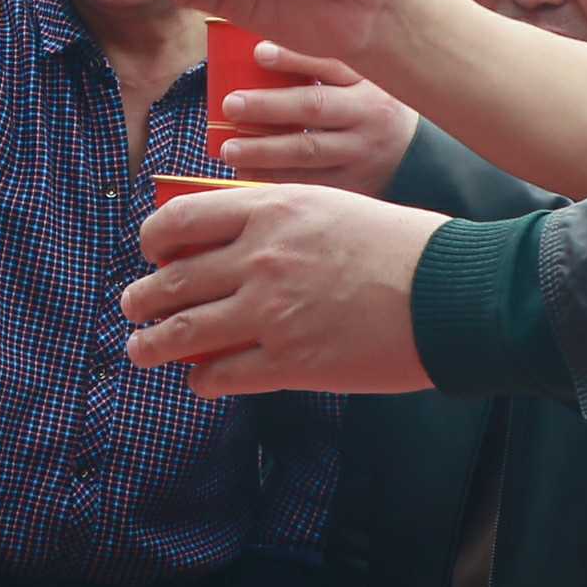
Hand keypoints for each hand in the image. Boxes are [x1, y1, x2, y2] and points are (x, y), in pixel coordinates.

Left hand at [124, 181, 444, 395]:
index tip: (150, 251)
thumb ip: (276, 219)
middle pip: (173, 280)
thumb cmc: (401, 245)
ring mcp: (270, 312)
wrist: (451, 291)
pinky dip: (202, 379)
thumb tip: (232, 240)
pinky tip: (201, 380)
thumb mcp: (330, 205)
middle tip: (134, 307)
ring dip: (153, 343)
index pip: (181, 218)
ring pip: (184, 331)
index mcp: (269, 210)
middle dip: (143, 298)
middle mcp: (260, 258)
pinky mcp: (289, 361)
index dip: (153, 238)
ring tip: (142, 349)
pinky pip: (222, 374)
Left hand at [217, 49, 418, 195]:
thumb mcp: (363, 82)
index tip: (259, 53)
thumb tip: (259, 50)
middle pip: (315, 107)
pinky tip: (245, 177)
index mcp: (367, 83)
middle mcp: (367, 117)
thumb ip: (323, 68)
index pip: (331, 64)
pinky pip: (311, 185)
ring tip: (230, 150)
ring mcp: (361, 154)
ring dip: (265, 152)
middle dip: (270, 106)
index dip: (295, 58)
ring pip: (309, 152)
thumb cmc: (375, 111)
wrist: (422, 159)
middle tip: (231, 105)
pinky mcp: (354, 186)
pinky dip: (275, 181)